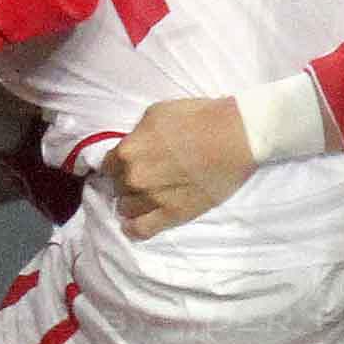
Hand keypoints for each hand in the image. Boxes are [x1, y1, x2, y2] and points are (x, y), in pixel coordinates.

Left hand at [100, 96, 252, 236]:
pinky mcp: (172, 215)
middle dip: (126, 182)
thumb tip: (131, 146)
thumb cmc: (199, 118)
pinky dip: (133, 229)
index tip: (126, 166)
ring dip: (133, 202)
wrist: (236, 137)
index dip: (117, 165)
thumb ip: (137, 134)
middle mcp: (134, 178)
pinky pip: (141, 230)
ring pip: (126, 209)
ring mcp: (151, 199)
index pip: (107, 166)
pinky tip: (133, 225)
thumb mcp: (156, 113)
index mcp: (128, 151)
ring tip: (147, 197)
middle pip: (117, 187)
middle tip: (144, 177)